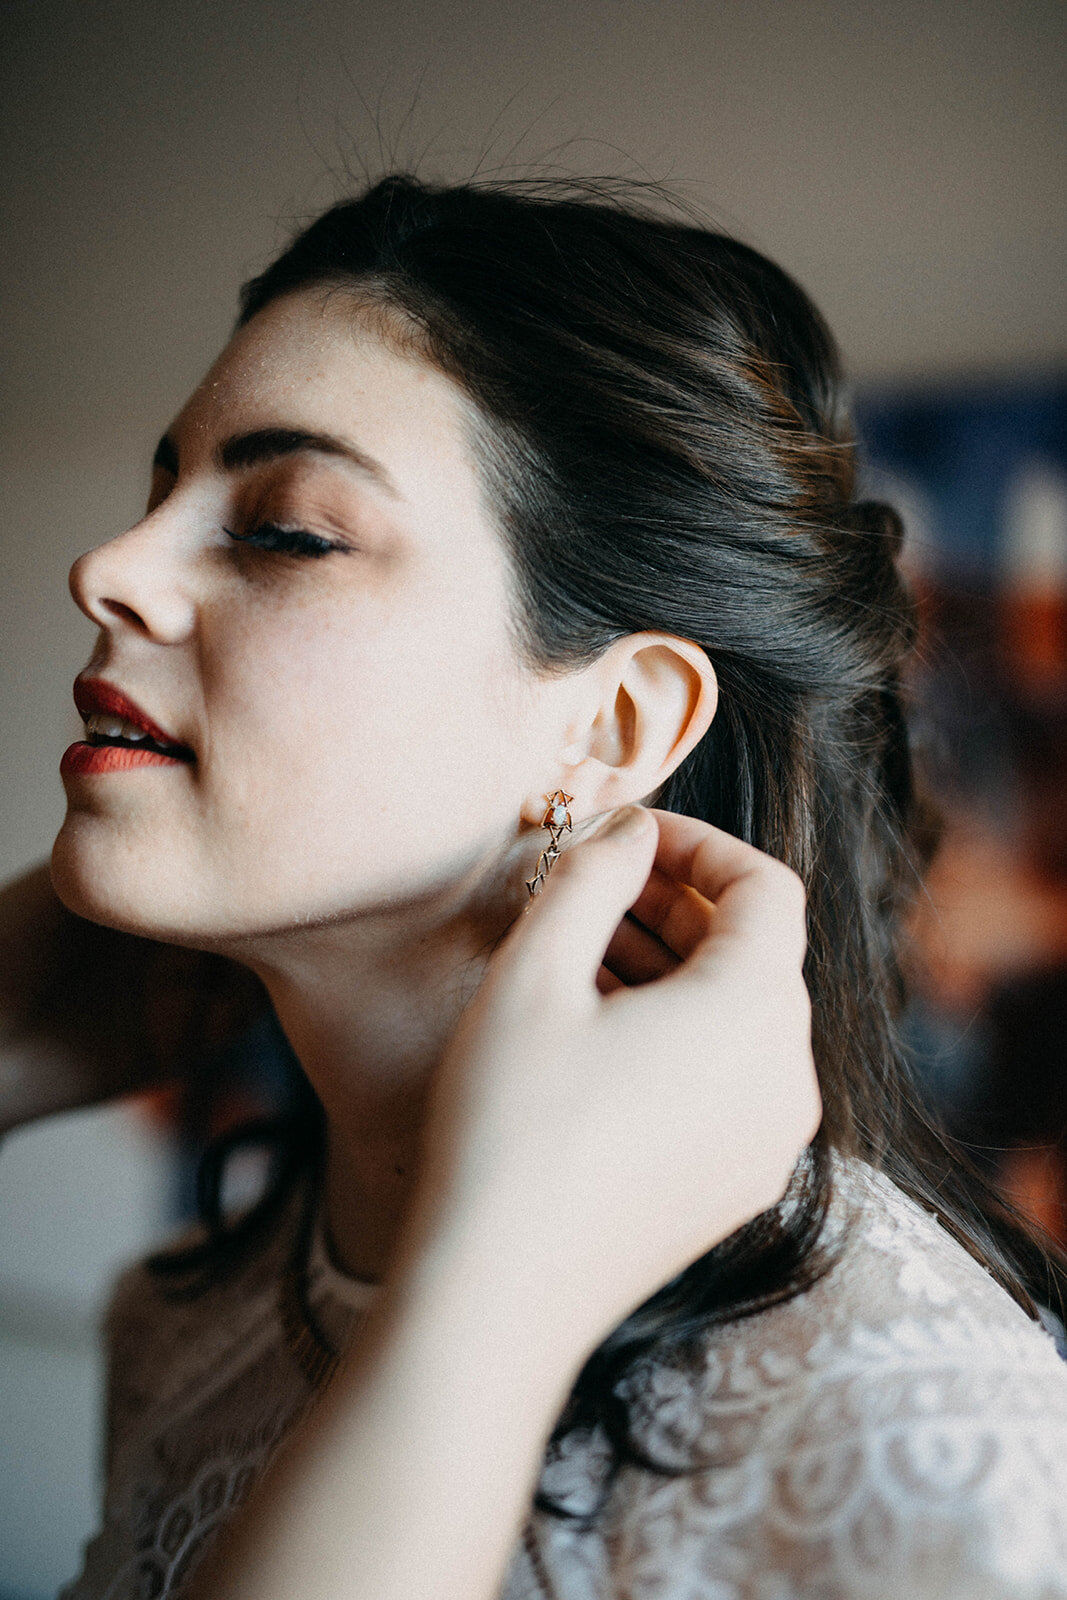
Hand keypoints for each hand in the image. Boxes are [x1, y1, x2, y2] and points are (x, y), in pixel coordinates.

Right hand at [403, 806, 821, 1359]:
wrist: (499, 1294)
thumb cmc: (510, 1125)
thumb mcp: (536, 973)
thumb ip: (592, 875)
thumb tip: (630, 828)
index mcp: (755, 1012)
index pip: (767, 888)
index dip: (700, 845)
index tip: (629, 838)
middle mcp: (787, 1078)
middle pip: (758, 954)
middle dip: (680, 906)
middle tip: (595, 888)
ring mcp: (769, 1143)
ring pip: (743, 1018)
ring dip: (676, 969)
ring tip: (583, 953)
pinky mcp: (738, 1187)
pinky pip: (731, 1079)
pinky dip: (682, 1034)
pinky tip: (599, 1032)